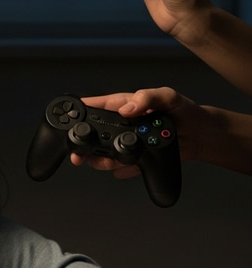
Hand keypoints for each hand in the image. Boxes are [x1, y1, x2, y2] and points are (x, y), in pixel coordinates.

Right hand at [69, 88, 202, 176]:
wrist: (199, 136)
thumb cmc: (184, 111)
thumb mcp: (168, 96)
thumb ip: (148, 98)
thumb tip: (127, 109)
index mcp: (121, 105)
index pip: (92, 107)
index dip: (76, 113)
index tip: (68, 122)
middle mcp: (118, 126)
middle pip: (90, 136)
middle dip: (82, 148)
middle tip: (80, 156)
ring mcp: (123, 143)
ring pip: (100, 156)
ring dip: (102, 162)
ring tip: (114, 162)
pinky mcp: (131, 159)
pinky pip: (119, 168)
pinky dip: (122, 170)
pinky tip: (132, 167)